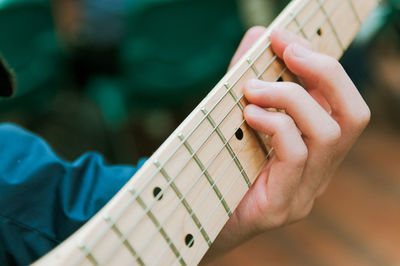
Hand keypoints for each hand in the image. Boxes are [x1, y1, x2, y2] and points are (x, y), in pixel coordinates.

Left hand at [202, 27, 369, 261]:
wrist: (192, 220)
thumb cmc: (216, 165)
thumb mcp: (234, 114)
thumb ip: (247, 77)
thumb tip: (258, 35)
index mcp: (314, 151)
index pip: (343, 104)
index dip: (322, 64)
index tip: (285, 37)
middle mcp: (319, 173)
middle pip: (353, 115)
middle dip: (324, 72)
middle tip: (286, 50)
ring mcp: (304, 194)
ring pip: (328, 133)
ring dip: (291, 97)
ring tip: (253, 88)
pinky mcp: (281, 207)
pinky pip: (296, 156)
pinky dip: (276, 124)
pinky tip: (249, 114)